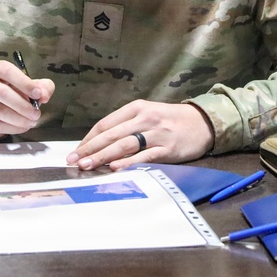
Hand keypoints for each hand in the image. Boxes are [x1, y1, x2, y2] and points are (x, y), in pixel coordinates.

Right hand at [0, 58, 53, 139]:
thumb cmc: (11, 93)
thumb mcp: (28, 87)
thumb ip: (41, 87)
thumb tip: (44, 95)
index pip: (7, 71)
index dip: (24, 82)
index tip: (38, 94)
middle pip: (2, 92)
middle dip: (23, 105)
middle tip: (36, 114)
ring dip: (19, 119)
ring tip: (31, 122)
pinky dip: (12, 128)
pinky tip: (21, 127)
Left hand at [66, 100, 214, 170]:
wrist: (203, 122)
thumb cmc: (170, 120)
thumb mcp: (147, 114)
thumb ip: (126, 125)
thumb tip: (99, 143)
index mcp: (137, 107)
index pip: (106, 123)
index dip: (89, 138)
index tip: (76, 150)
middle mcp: (145, 118)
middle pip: (112, 134)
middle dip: (90, 148)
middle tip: (74, 160)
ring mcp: (157, 133)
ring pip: (125, 144)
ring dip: (103, 156)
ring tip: (87, 165)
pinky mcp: (168, 148)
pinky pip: (145, 156)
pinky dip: (129, 162)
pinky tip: (115, 168)